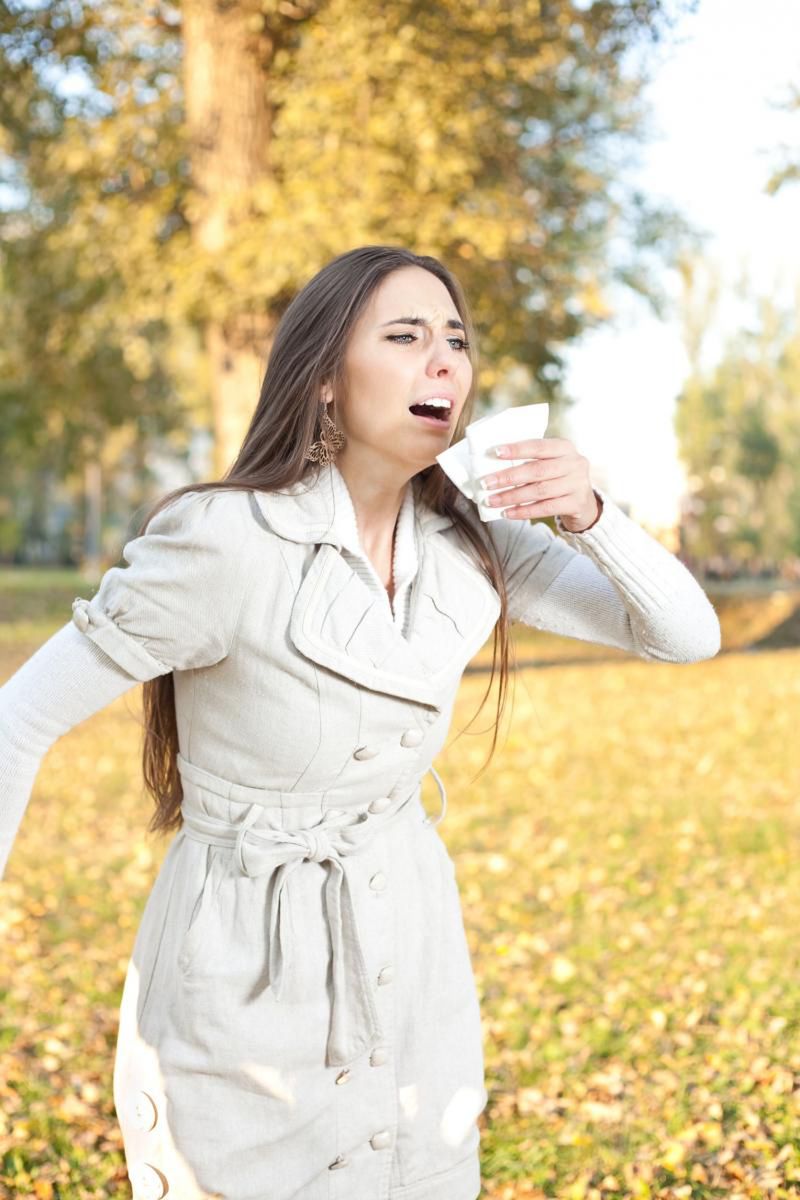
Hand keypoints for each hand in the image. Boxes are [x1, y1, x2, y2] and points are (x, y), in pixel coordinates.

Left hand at [478, 437, 599, 529]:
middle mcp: (575, 463)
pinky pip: (545, 508)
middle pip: (536, 470)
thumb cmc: (559, 478)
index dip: (517, 449)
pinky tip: (508, 513)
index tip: (495, 452)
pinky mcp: (576, 503)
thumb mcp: (551, 463)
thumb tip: (494, 467)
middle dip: (508, 477)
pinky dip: (524, 511)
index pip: (538, 446)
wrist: (585, 502)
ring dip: (512, 497)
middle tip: (486, 483)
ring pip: (539, 491)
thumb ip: (530, 461)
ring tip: (492, 501)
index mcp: (565, 447)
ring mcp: (578, 484)